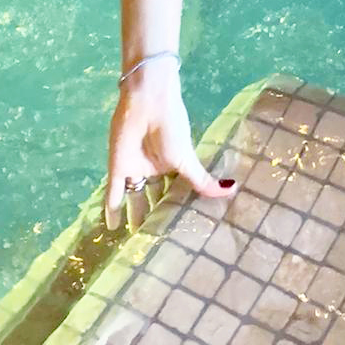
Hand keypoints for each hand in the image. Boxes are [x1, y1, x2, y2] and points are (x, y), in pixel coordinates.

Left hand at [104, 58, 235, 229]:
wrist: (149, 106)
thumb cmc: (172, 129)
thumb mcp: (187, 159)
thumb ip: (203, 180)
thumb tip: (233, 190)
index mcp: (171, 165)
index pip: (172, 191)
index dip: (173, 209)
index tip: (178, 230)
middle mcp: (152, 169)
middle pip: (152, 196)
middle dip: (153, 214)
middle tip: (154, 238)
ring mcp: (133, 169)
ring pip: (133, 196)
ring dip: (133, 214)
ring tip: (134, 237)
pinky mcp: (116, 168)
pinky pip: (112, 193)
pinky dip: (112, 209)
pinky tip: (112, 227)